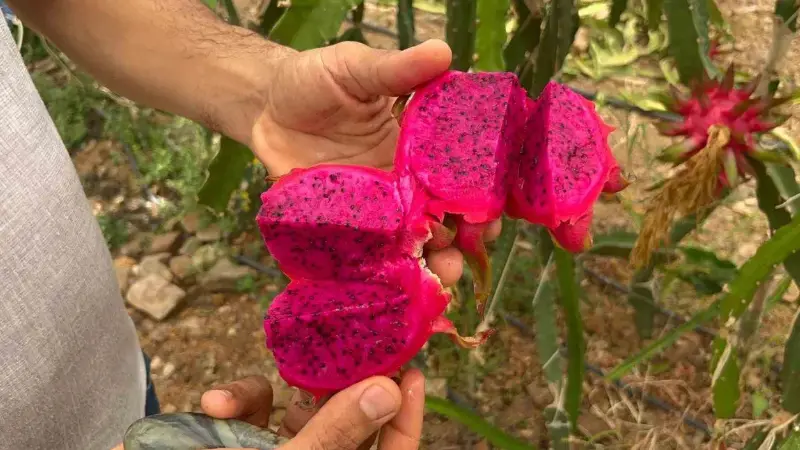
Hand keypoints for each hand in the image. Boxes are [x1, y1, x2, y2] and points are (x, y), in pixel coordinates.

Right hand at [201, 370, 424, 449]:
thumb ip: (333, 434)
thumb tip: (389, 391)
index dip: (406, 420)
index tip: (413, 371)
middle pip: (348, 423)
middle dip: (349, 382)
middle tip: (357, 337)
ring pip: (300, 409)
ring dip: (289, 386)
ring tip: (293, 359)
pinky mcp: (235, 441)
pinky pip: (251, 411)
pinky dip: (236, 399)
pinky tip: (214, 403)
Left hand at [250, 39, 500, 285]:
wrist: (263, 107)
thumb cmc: (313, 81)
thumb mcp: (354, 68)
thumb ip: (394, 69)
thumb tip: (442, 52)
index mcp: (418, 148)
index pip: (461, 175)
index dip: (482, 196)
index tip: (495, 214)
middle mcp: (404, 184)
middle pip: (445, 217)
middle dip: (464, 239)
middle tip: (469, 250)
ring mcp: (375, 211)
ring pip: (413, 244)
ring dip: (433, 262)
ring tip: (443, 275)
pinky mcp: (344, 229)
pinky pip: (368, 256)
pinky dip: (385, 274)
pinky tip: (396, 287)